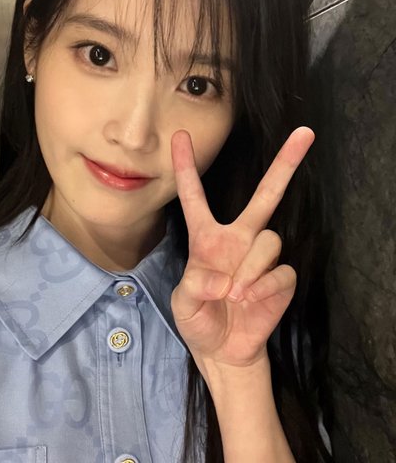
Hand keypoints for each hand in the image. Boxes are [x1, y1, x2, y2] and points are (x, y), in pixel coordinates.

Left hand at [170, 126, 314, 370]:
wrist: (223, 350)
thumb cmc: (199, 319)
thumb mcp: (183, 304)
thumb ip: (195, 287)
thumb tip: (224, 279)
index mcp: (206, 237)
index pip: (194, 196)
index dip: (185, 166)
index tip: (180, 135)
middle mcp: (238, 239)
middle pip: (265, 195)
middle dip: (285, 165)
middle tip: (305, 133)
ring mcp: (261, 257)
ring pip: (269, 239)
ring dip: (252, 267)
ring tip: (236, 294)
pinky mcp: (281, 278)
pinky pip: (281, 271)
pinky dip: (264, 287)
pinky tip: (250, 301)